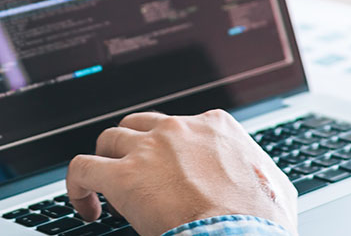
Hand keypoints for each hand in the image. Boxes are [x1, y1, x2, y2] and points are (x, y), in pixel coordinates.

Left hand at [65, 110, 297, 235]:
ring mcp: (150, 149)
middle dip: (132, 149)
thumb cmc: (262, 222)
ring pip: (109, 139)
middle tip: (134, 179)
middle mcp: (180, 128)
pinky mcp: (124, 176)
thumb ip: (259, 173)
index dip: (169, 152)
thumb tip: (264, 185)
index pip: (182, 126)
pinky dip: (77, 184)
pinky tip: (86, 206)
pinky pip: (82, 167)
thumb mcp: (273, 186)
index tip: (168, 174)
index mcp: (216, 126)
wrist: (240, 235)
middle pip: (140, 125)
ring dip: (105, 162)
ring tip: (106, 192)